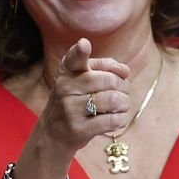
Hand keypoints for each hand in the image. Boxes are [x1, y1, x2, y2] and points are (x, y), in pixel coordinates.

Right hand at [38, 38, 131, 152]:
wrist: (53, 134)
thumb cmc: (74, 102)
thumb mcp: (79, 80)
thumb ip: (103, 68)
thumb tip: (125, 71)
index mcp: (67, 72)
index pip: (73, 59)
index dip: (80, 51)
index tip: (84, 44)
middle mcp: (65, 88)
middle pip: (109, 80)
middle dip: (124, 87)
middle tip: (122, 92)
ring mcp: (71, 109)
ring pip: (113, 100)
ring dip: (124, 104)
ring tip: (120, 106)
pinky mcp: (79, 129)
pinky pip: (112, 120)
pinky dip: (121, 119)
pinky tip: (116, 118)